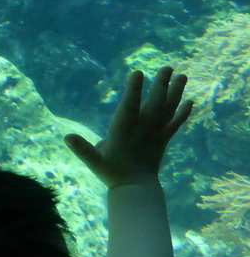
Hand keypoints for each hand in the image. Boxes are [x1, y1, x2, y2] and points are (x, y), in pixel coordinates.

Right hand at [64, 67, 192, 188]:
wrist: (135, 188)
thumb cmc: (112, 172)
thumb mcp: (94, 161)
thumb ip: (82, 148)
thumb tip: (67, 137)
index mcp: (124, 131)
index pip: (129, 107)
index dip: (133, 90)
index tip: (138, 73)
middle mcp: (142, 129)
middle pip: (154, 104)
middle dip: (160, 85)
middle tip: (167, 67)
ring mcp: (155, 134)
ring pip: (167, 110)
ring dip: (175, 93)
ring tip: (182, 76)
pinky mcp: (163, 140)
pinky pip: (175, 124)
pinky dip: (183, 112)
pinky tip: (190, 101)